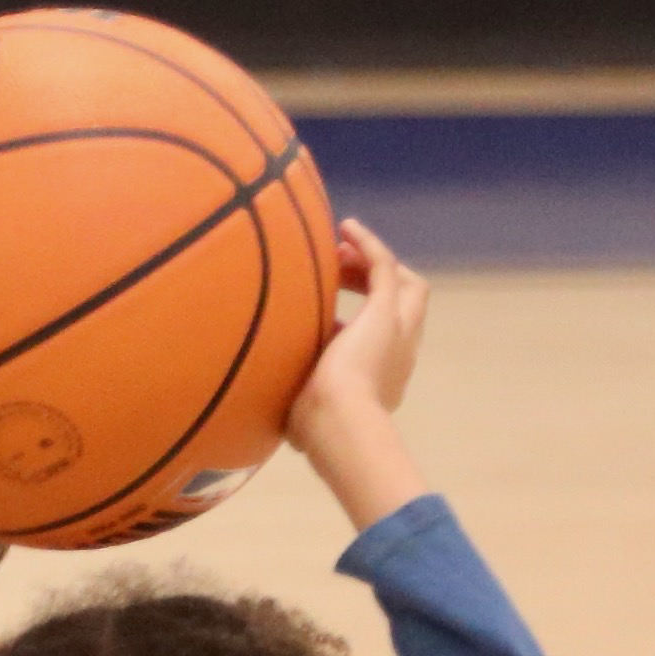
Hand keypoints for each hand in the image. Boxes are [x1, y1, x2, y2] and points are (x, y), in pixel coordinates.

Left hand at [283, 218, 432, 529]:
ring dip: (370, 262)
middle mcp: (397, 352)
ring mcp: (397, 331)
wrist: (336, 427)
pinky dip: (368, 245)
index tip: (327, 301)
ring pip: (403, 284)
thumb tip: (251, 408)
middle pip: (401, 303)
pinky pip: (384, 266)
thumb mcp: (302, 405)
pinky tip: (346, 226)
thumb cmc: (313, 429)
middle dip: (370, 280)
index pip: (378, 336)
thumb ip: (289, 395)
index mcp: (379, 376)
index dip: (357, 313)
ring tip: (339, 246)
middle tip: (336, 267)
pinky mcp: (387, 313)